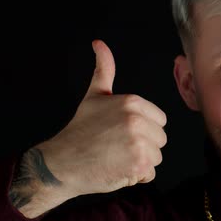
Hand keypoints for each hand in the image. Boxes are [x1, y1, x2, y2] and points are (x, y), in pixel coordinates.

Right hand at [37, 39, 166, 197]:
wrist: (61, 162)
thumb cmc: (80, 129)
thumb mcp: (94, 95)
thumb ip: (104, 69)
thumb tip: (99, 43)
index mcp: (133, 102)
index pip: (159, 120)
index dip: (142, 129)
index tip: (120, 131)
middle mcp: (138, 121)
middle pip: (160, 139)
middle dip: (142, 146)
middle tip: (116, 145)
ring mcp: (139, 143)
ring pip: (156, 157)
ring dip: (139, 162)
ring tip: (115, 156)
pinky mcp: (137, 165)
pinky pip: (149, 174)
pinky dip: (135, 176)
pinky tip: (116, 168)